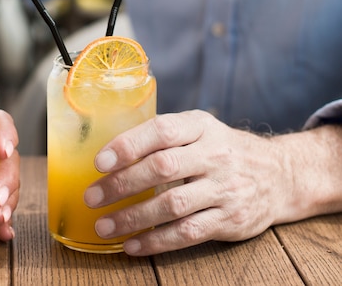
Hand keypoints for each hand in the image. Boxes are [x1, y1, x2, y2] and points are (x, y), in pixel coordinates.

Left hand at [0, 110, 19, 240]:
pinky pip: (8, 206)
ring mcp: (2, 172)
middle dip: (5, 182)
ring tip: (0, 219)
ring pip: (12, 187)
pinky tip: (5, 235)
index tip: (2, 151)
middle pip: (10, 162)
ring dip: (8, 204)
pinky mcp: (0, 193)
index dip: (6, 137)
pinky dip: (7, 222)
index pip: (3, 125)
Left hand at [84, 110, 290, 255]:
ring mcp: (225, 189)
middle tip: (91, 197)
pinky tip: (131, 244)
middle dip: (121, 184)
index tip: (100, 161)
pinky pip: (187, 233)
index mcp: (200, 127)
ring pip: (172, 206)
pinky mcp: (230, 220)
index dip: (128, 145)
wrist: (280, 175)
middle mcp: (215, 155)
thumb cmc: (222, 149)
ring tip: (103, 225)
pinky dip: (156, 241)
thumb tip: (108, 150)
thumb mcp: (199, 129)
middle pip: (162, 169)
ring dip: (132, 218)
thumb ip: (163, 136)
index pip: (162, 131)